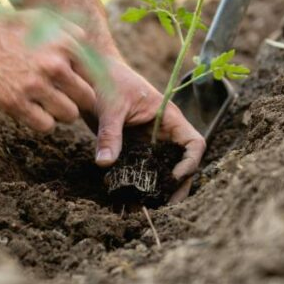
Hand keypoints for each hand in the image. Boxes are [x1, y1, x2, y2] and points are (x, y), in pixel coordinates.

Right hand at [0, 15, 95, 131]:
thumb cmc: (5, 28)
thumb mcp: (41, 19)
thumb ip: (68, 30)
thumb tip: (87, 42)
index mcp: (65, 44)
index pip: (96, 75)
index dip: (87, 82)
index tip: (75, 85)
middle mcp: (54, 65)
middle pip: (87, 98)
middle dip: (76, 100)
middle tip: (61, 98)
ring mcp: (35, 85)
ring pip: (69, 115)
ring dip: (60, 113)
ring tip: (46, 105)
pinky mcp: (15, 103)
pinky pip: (46, 126)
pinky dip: (43, 123)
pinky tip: (32, 111)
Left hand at [90, 56, 205, 203]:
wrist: (90, 73)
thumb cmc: (108, 80)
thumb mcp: (110, 107)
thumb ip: (110, 135)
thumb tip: (105, 163)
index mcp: (168, 118)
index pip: (194, 143)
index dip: (190, 163)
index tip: (173, 178)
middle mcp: (162, 133)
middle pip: (180, 164)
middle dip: (176, 186)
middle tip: (164, 207)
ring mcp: (148, 143)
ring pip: (160, 171)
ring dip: (155, 190)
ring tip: (144, 209)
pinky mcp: (131, 149)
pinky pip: (138, 170)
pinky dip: (135, 185)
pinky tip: (125, 201)